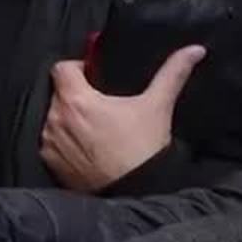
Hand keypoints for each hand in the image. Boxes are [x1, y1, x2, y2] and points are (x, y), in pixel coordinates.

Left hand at [40, 45, 203, 192]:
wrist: (135, 192)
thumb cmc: (143, 148)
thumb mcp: (157, 106)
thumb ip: (171, 74)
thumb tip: (193, 50)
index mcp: (75, 99)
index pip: (61, 68)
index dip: (77, 67)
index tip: (93, 75)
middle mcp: (55, 118)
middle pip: (58, 93)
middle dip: (75, 94)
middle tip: (100, 104)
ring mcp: (48, 141)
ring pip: (53, 117)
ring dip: (68, 118)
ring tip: (95, 128)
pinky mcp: (48, 161)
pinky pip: (51, 142)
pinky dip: (64, 140)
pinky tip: (87, 147)